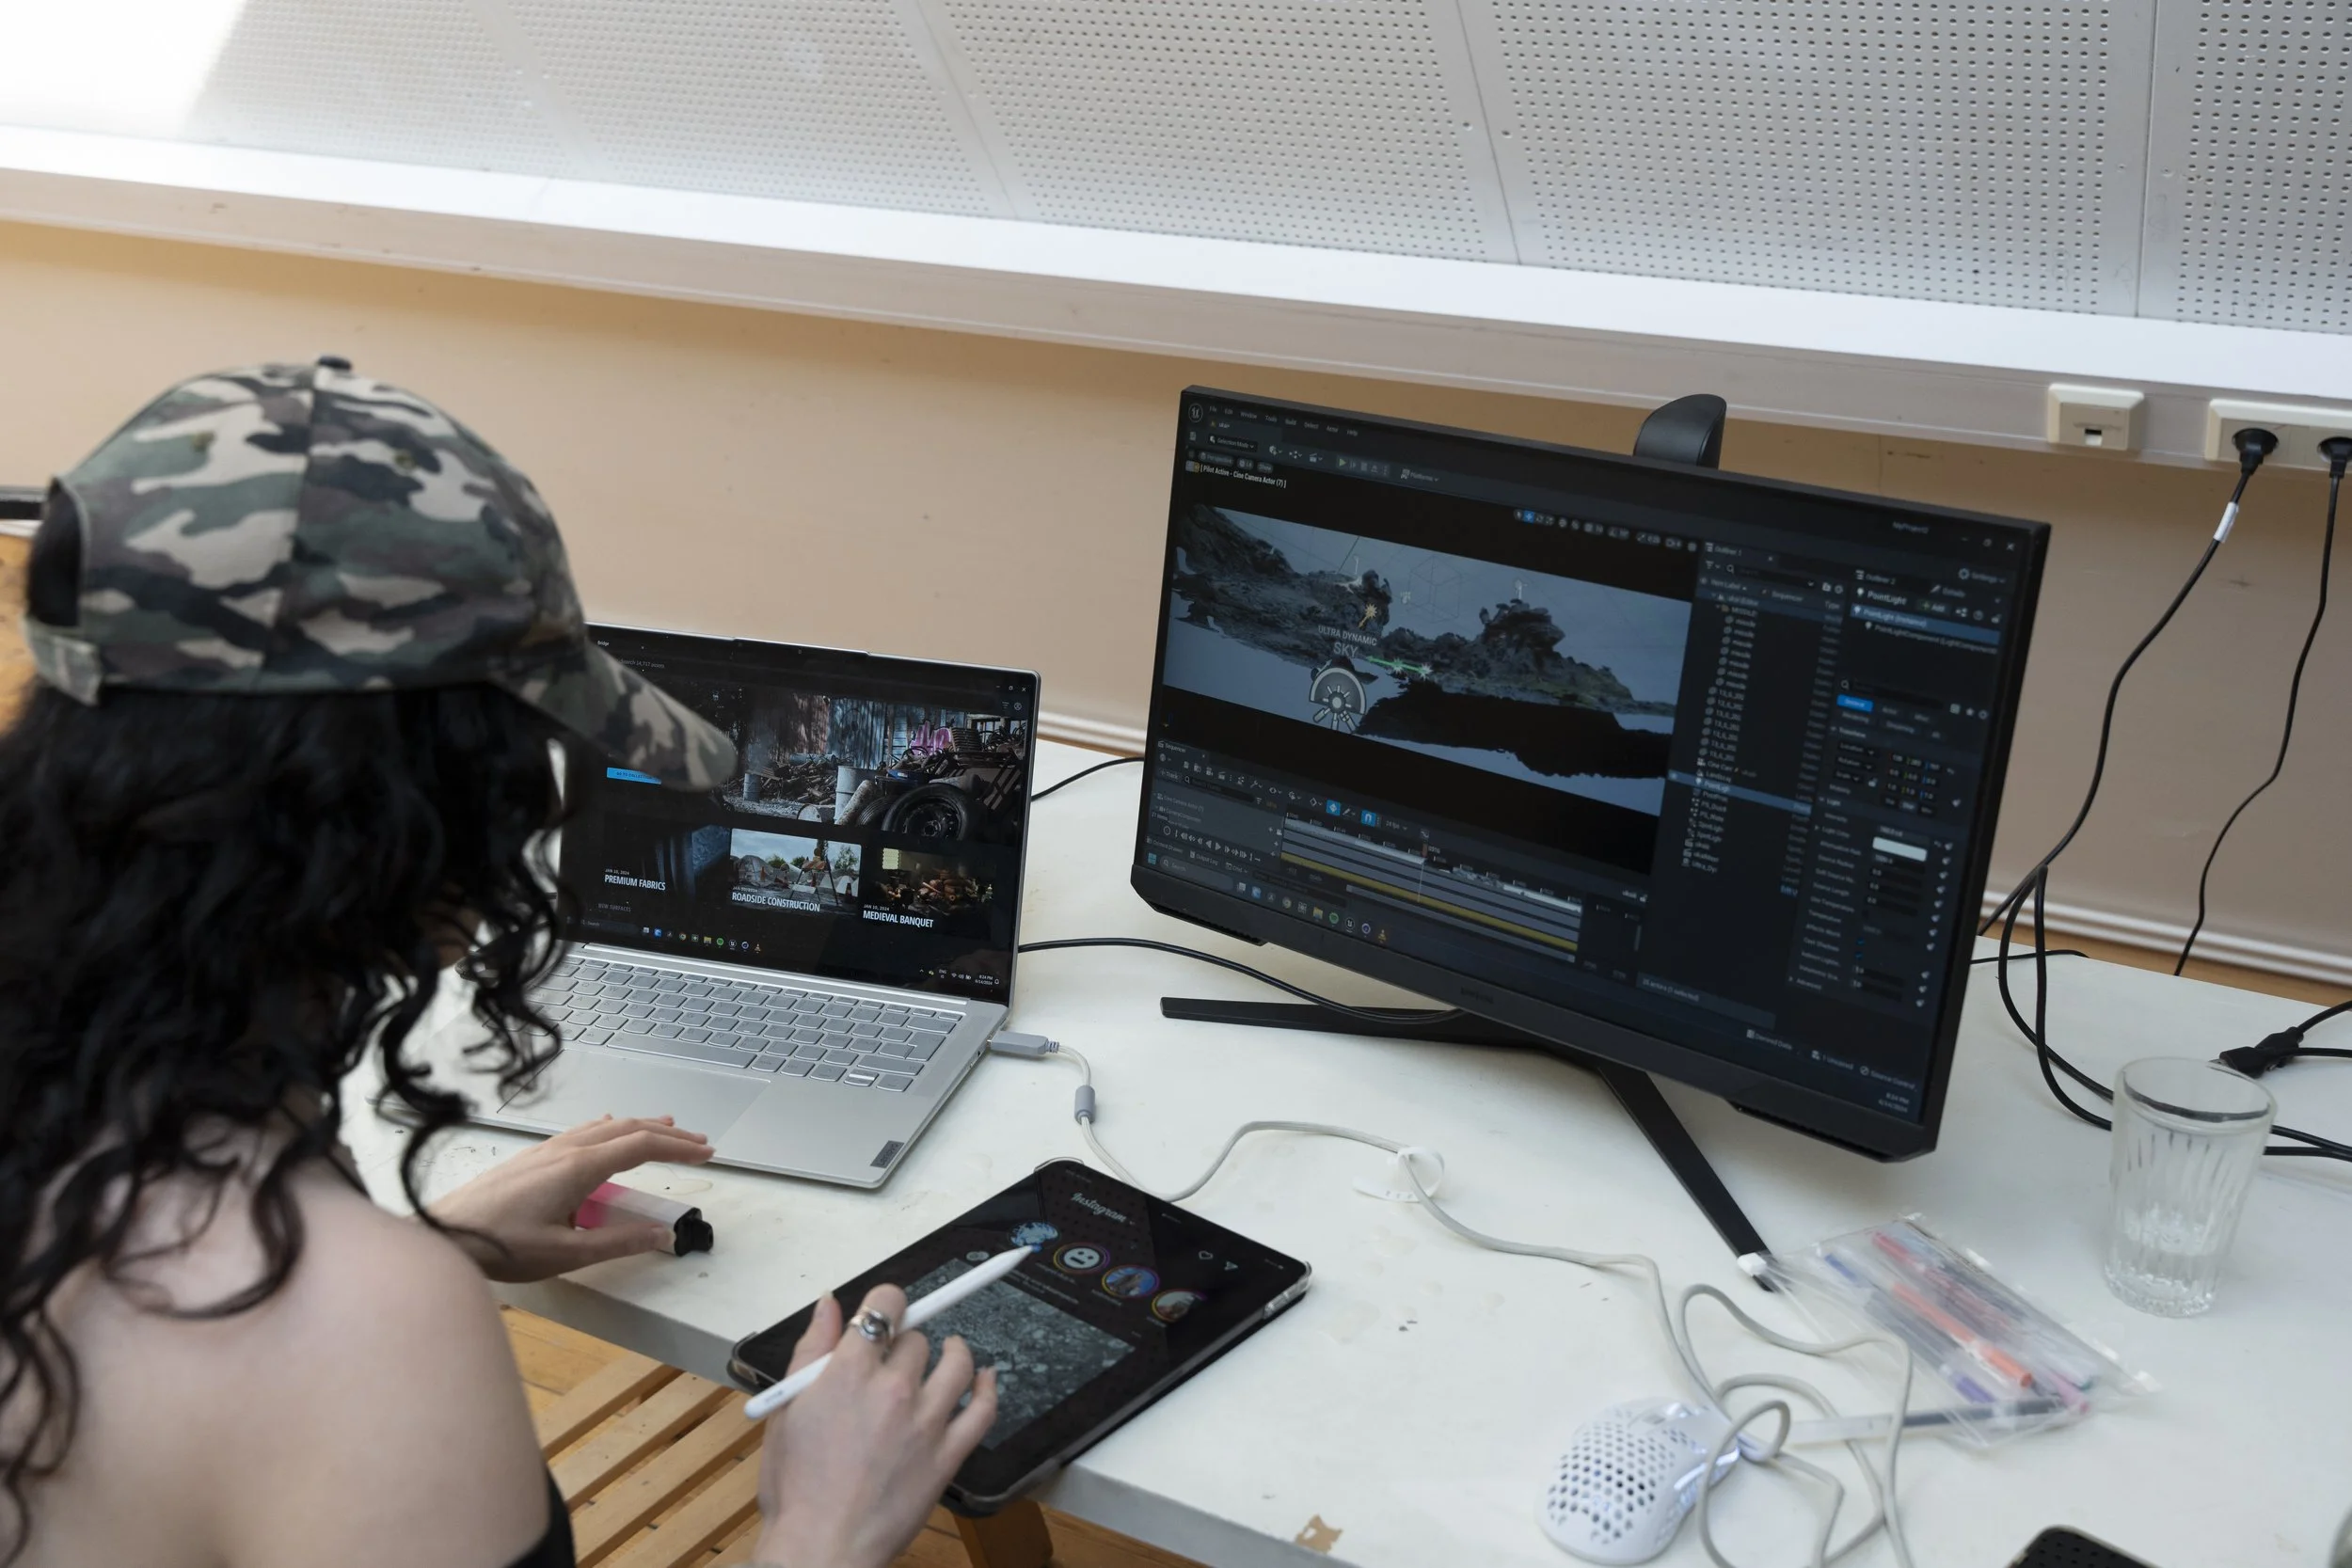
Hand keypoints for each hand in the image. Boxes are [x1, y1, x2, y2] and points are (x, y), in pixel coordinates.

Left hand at [428, 1116, 714, 1281]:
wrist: (444, 1234)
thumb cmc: (500, 1246)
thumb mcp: (565, 1254)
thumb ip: (618, 1243)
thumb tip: (662, 1235)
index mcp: (578, 1168)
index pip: (641, 1147)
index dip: (679, 1149)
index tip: (707, 1153)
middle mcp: (565, 1150)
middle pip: (628, 1130)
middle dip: (668, 1134)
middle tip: (700, 1143)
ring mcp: (546, 1150)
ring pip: (605, 1127)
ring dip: (641, 1127)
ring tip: (667, 1129)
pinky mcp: (532, 1157)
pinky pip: (583, 1131)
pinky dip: (612, 1128)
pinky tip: (608, 1129)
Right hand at [749, 1287, 998, 1567]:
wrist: (822, 1546)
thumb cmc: (796, 1487)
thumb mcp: (787, 1409)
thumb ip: (811, 1350)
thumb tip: (829, 1305)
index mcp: (849, 1372)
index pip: (886, 1306)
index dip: (888, 1302)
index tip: (887, 1312)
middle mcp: (894, 1388)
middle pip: (916, 1339)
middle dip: (904, 1344)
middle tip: (893, 1363)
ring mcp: (926, 1421)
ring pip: (956, 1363)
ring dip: (953, 1352)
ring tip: (949, 1352)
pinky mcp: (948, 1455)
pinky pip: (983, 1410)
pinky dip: (989, 1386)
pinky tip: (985, 1377)